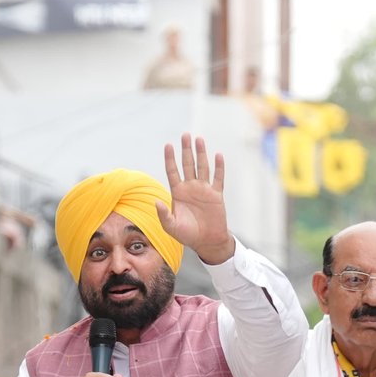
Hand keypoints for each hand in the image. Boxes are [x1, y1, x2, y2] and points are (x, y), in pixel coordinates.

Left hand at [157, 134, 233, 264]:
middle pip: (187, 164)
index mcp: (178, 193)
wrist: (207, 242)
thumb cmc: (187, 235)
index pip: (172, 171)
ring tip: (199, 139)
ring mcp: (204, 190)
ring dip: (201, 153)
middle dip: (186, 150)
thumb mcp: (171, 227)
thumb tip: (157, 202)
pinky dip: (219, 167)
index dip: (170, 158)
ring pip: (202, 167)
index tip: (168, 145)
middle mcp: (190, 188)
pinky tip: (218, 155)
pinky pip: (218, 178)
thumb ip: (164, 215)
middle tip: (185, 135)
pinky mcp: (216, 194)